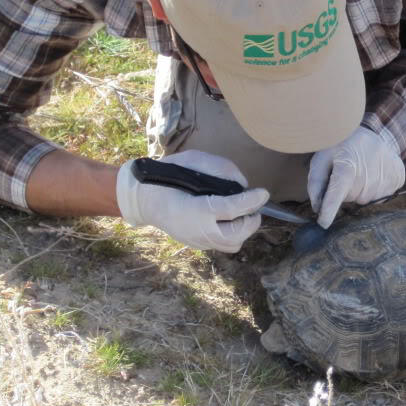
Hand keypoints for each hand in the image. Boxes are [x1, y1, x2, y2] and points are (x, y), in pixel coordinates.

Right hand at [116, 150, 268, 252]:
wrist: (142, 198)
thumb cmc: (167, 175)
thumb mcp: (192, 161)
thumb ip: (219, 169)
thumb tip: (242, 184)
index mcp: (194, 209)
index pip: (231, 209)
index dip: (250, 201)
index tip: (263, 193)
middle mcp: (197, 230)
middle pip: (236, 234)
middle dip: (250, 220)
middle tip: (253, 204)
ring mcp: (197, 241)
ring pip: (233, 244)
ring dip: (243, 229)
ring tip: (242, 213)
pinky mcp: (198, 244)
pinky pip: (224, 244)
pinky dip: (233, 233)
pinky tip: (229, 219)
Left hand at [307, 126, 404, 227]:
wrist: (373, 133)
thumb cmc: (342, 146)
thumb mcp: (323, 157)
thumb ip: (316, 182)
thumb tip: (317, 207)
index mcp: (347, 166)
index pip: (336, 195)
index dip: (329, 210)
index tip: (323, 223)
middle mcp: (368, 175)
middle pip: (350, 199)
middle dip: (345, 190)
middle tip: (347, 171)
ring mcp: (386, 178)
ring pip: (365, 199)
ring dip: (360, 189)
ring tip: (361, 169)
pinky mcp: (398, 179)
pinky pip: (380, 197)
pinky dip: (374, 188)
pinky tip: (373, 172)